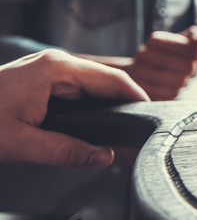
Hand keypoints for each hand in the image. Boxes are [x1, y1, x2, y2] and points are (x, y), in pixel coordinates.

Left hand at [0, 50, 148, 167]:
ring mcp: (46, 68)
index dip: (137, 98)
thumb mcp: (20, 143)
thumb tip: (106, 157)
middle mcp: (54, 62)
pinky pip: (76, 89)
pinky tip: (95, 124)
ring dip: (107, 107)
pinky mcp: (41, 78)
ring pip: (92, 86)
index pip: (112, 80)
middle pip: (106, 81)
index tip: (154, 119)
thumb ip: (65, 152)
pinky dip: (90, 105)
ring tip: (121, 132)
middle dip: (124, 105)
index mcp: (55, 69)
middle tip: (139, 133)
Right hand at [129, 26, 196, 100]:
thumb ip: (195, 37)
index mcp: (156, 40)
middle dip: (194, 69)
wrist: (136, 72)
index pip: (192, 50)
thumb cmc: (165, 54)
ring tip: (180, 76)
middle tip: (189, 69)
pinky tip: (171, 85)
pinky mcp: (144, 90)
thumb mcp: (179, 40)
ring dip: (186, 80)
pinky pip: (172, 93)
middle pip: (189, 66)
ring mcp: (142, 73)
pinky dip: (176, 90)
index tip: (196, 57)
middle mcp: (146, 54)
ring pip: (181, 81)